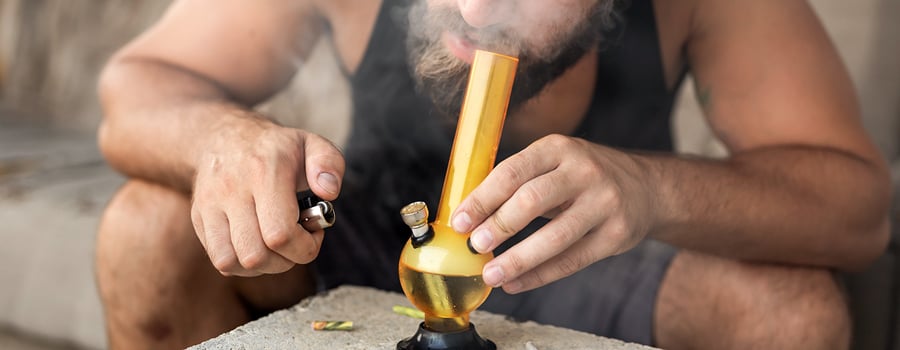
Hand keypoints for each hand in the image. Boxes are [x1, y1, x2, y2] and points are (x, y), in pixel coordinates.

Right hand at [190, 116, 344, 276]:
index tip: (314, 234)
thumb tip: (329, 192)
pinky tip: (258, 246)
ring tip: (276, 247)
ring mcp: (210, 204)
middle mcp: (232, 189)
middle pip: (255, 255)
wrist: (225, 135)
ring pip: (232, 262)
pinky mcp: (199, 217)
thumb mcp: (311, 143)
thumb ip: (329, 164)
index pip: (280, 234)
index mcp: (264, 172)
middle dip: (286, 260)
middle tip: (296, 242)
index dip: (304, 248)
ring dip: (262, 266)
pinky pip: (219, 259)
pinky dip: (242, 265)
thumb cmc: (277, 147)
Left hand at [451, 134, 657, 292]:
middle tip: (474, 246)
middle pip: (533, 200)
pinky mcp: (617, 234)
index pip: (512, 172)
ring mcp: (604, 203)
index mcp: (558, 148)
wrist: (647, 187)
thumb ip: (518, 181)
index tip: (459, 221)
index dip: (482, 198)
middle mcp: (584, 171)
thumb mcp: (555, 162)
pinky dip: (540, 275)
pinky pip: (572, 260)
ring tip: (491, 274)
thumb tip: (468, 215)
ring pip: (555, 237)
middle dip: (499, 226)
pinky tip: (516, 283)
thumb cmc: (583, 177)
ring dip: (518, 259)